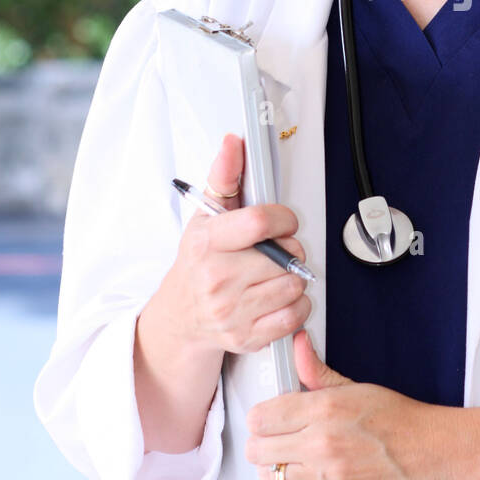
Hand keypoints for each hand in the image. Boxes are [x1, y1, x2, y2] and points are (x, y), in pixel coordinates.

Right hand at [161, 133, 311, 357]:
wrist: (181, 315)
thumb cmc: (199, 262)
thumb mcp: (205, 216)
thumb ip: (224, 176)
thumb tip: (233, 142)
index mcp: (207, 244)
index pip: (258, 223)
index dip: (283, 218)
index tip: (283, 222)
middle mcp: (217, 279)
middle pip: (284, 256)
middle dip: (290, 250)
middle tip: (277, 251)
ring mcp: (231, 312)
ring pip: (294, 286)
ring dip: (295, 278)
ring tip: (277, 273)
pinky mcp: (246, 337)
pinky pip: (294, 317)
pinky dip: (297, 306)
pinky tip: (280, 296)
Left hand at [244, 331, 453, 479]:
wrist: (437, 456)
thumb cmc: (403, 422)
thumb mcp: (359, 388)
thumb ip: (318, 371)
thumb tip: (298, 346)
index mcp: (325, 408)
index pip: (261, 417)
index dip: (260, 418)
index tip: (268, 419)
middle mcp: (322, 443)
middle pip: (258, 449)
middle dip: (262, 444)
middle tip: (275, 441)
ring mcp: (327, 478)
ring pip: (269, 478)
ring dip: (271, 470)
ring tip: (285, 463)